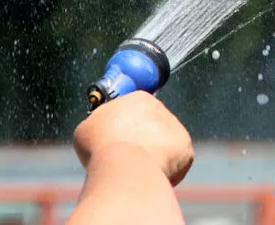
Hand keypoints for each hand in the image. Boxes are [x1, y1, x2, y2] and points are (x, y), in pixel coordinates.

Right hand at [73, 91, 193, 185]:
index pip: (133, 113)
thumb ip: (100, 125)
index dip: (123, 130)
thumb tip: (102, 132)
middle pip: (150, 129)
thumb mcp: (88, 128)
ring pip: (163, 146)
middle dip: (140, 144)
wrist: (126, 164)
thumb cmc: (102, 145)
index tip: (115, 142)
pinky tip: (149, 175)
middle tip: (125, 159)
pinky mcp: (186, 150)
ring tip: (136, 169)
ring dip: (152, 158)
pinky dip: (163, 172)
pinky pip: (174, 164)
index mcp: (138, 99)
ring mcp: (176, 130)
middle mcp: (162, 110)